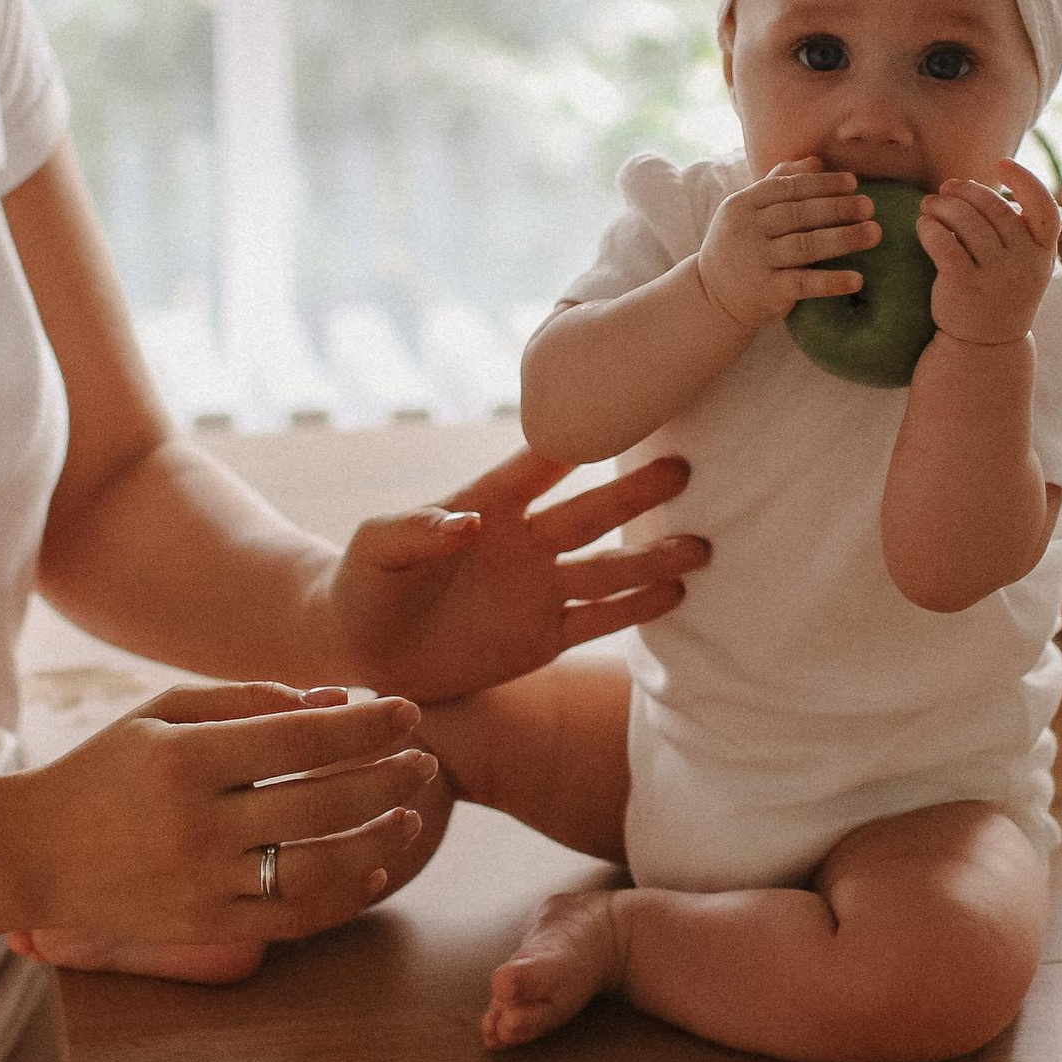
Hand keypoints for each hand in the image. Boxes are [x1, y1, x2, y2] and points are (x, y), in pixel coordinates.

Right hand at [13, 681, 438, 940]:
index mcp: (185, 760)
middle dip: (386, 777)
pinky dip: (343, 897)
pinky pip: (292, 918)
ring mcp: (202, 883)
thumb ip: (246, 700)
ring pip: (317, 868)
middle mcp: (197, 825)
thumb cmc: (102, 770)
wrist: (31, 853)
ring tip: (409, 814)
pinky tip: (374, 870)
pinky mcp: (204, 926)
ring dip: (378, 839)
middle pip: (321, 802)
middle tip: (424, 760)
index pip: (299, 740)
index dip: (365, 726)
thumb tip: (335, 700)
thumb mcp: (159, 715)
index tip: (409, 711)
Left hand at [328, 447, 707, 701]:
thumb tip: (468, 521)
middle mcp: (521, 542)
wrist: (360, 649)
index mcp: (484, 505)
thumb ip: (417, 528)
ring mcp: (536, 590)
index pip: (538, 467)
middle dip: (634, 494)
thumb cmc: (362, 584)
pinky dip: (634, 609)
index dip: (577, 442)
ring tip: (700, 545)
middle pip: (589, 514)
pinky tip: (675, 595)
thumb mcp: (375, 548)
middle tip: (683, 470)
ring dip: (651, 558)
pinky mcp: (540, 638)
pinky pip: (595, 621)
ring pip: (605, 569)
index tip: (623, 411)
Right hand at [695, 160, 879, 332]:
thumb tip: (816, 160)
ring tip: (874, 233)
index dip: (822, 184)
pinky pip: (804, 283)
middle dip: (837, 207)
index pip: (787, 188)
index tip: (853, 183)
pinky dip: (832, 281)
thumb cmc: (739, 247)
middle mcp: (746, 230)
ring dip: (844, 238)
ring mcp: (756, 261)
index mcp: (742, 204)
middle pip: (799, 214)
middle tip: (870, 206)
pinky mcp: (766, 292)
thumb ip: (779, 183)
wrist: (712, 298)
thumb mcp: (748, 212)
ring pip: (805, 245)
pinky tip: (858, 280)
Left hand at [915, 155, 1059, 348]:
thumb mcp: (1020, 262)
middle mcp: (1024, 263)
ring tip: (928, 205)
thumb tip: (969, 184)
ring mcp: (995, 276)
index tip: (1000, 163)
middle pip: (993, 208)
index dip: (1024, 180)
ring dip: (942, 206)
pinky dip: (930, 227)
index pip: (1043, 208)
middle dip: (965, 192)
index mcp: (1042, 253)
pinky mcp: (963, 286)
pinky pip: (943, 243)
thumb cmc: (998, 292)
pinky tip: (923, 224)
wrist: (983, 347)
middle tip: (945, 189)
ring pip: (966, 221)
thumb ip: (1009, 227)